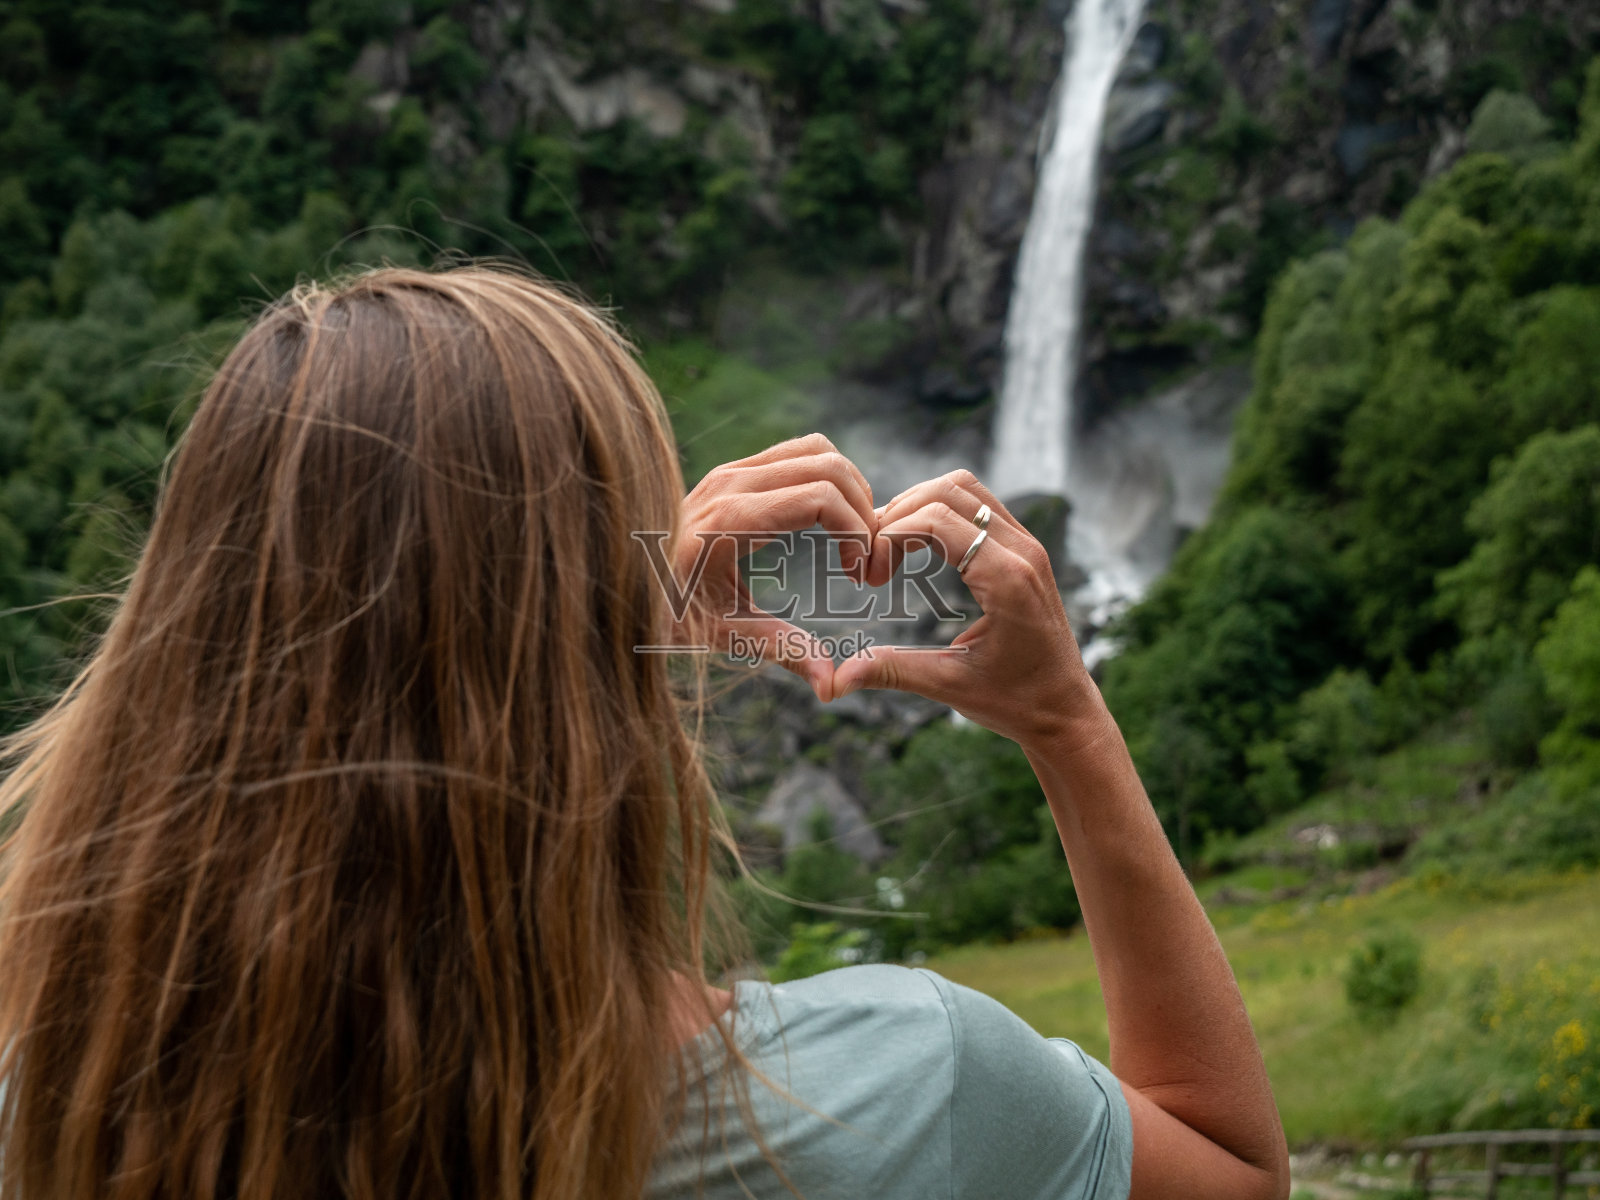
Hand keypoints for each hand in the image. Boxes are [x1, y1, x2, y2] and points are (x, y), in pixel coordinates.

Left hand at [676, 434, 874, 701]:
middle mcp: (730, 483)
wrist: (618, 582)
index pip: (820, 496)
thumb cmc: (667, 614)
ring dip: (850, 488)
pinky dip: (828, 477)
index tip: (860, 575)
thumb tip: (829, 683)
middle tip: (866, 560)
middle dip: (863, 508)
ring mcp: (730, 470)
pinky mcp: (733, 469)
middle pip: (829, 465)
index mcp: (729, 521)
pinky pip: (798, 453)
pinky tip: (828, 523)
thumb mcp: (722, 635)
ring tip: (854, 539)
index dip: (857, 531)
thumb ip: (779, 649)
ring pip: (818, 450)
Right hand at [835, 469, 1101, 746]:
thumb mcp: (950, 686)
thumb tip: (837, 680)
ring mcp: (1028, 546)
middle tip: (872, 558)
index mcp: (1007, 580)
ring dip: (919, 505)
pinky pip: (979, 506)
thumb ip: (893, 672)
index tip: (869, 575)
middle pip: (948, 491)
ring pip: (965, 489)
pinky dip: (940, 512)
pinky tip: (916, 545)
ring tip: (888, 546)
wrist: (1066, 711)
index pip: (936, 520)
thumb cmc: (1016, 703)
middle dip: (899, 514)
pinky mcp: (1025, 550)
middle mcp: (1023, 552)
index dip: (890, 535)